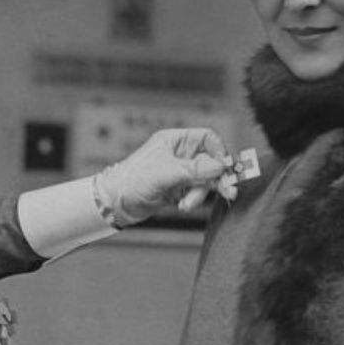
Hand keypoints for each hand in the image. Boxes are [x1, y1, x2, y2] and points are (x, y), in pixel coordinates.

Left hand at [94, 128, 230, 226]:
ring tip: (187, 203)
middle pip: (210, 162)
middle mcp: (179, 154)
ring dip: (200, 193)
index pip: (207, 139)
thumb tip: (221, 166)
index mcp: (175, 141)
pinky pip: (196, 192)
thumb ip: (196, 169)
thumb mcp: (167, 172)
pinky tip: (182, 205)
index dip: (219, 152)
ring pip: (204, 180)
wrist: (115, 203)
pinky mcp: (177, 188)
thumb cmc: (133, 179)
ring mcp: (179, 172)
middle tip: (228, 190)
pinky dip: (193, 200)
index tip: (224, 168)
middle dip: (215, 178)